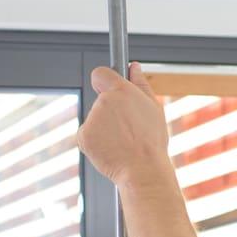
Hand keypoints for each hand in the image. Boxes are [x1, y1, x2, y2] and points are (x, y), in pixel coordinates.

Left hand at [78, 62, 171, 187]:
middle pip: (100, 101)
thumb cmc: (151, 142)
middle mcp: (103, 102)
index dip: (105, 80)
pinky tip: (112, 148)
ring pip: (95, 119)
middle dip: (111, 111)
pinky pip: (87, 135)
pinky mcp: (83, 136)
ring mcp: (92, 120)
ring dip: (105, 128)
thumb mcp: (153, 108)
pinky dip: (96, 141)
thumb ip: (140, 84)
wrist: (143, 169)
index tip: (109, 88)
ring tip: (123, 141)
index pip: (100, 73)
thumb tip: (134, 67)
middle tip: (128, 127)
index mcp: (121, 91)